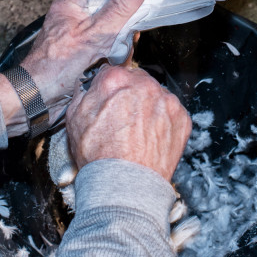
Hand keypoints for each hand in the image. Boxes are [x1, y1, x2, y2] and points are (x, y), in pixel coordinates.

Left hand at [0, 0, 146, 135]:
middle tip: (114, 49)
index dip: (122, 9)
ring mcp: (75, 43)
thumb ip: (117, 10)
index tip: (131, 21)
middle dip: (118, 38)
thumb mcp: (93, 34)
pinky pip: (102, 58)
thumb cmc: (55, 66)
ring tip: (105, 64)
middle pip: (111, 22)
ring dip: (114, 55)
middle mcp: (71, 23)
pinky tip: (102, 72)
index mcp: (70, 7)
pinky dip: (106, 66)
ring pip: (109, 42)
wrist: (37, 99)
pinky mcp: (78, 60)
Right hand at [65, 65, 190, 182]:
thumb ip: (84, 94)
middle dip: (130, 95)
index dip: (109, 88)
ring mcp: (166, 101)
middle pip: (137, 80)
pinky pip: (171, 112)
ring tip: (137, 131)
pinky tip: (150, 137)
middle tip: (123, 118)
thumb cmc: (99, 156)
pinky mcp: (181, 118)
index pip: (112, 72)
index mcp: (115, 80)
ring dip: (148, 107)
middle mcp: (144, 85)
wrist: (125, 185)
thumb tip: (90, 87)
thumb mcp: (74, 119)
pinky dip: (163, 121)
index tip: (109, 99)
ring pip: (156, 95)